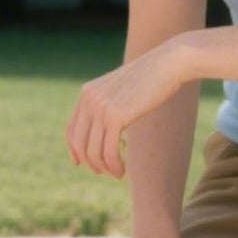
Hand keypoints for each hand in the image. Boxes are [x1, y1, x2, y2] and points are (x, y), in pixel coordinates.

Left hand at [65, 41, 188, 177]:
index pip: (70, 129)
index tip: (79, 162)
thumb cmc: (149, 78)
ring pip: (93, 150)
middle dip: (90, 162)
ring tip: (116, 173)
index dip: (73, 149)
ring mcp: (100, 108)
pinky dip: (113, 165)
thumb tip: (106, 125)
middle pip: (79, 143)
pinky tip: (121, 170)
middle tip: (103, 171)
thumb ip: (108, 104)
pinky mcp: (115, 116)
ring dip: (103, 167)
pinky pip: (109, 151)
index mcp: (86, 93)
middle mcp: (88, 100)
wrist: (166, 64)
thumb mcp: (120, 90)